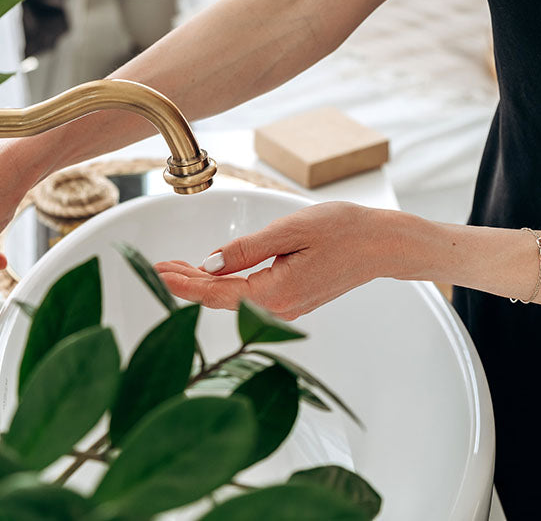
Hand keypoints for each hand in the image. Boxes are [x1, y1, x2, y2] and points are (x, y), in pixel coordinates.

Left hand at [155, 202, 400, 319]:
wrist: (383, 245)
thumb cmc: (344, 231)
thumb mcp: (290, 230)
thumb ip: (246, 249)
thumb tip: (209, 264)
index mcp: (275, 293)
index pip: (216, 292)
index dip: (183, 283)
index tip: (157, 271)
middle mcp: (279, 310)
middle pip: (220, 299)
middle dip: (188, 283)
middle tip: (160, 266)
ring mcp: (287, 309)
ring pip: (234, 299)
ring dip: (205, 284)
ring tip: (178, 268)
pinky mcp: (293, 302)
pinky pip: (249, 298)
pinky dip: (226, 286)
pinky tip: (215, 274)